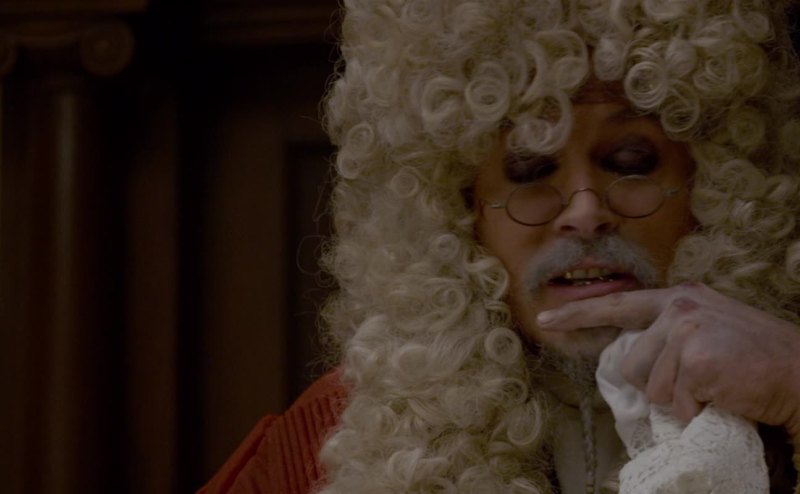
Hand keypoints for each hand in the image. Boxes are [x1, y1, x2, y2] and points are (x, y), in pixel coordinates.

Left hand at [536, 282, 799, 445]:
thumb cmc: (756, 359)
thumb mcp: (710, 329)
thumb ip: (671, 334)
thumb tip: (633, 359)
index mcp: (679, 298)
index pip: (618, 304)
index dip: (579, 314)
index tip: (547, 319)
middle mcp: (677, 307)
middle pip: (631, 364)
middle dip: (659, 386)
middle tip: (701, 383)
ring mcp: (685, 330)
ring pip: (649, 387)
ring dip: (679, 401)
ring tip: (713, 387)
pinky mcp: (694, 359)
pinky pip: (675, 402)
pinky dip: (696, 412)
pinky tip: (721, 396)